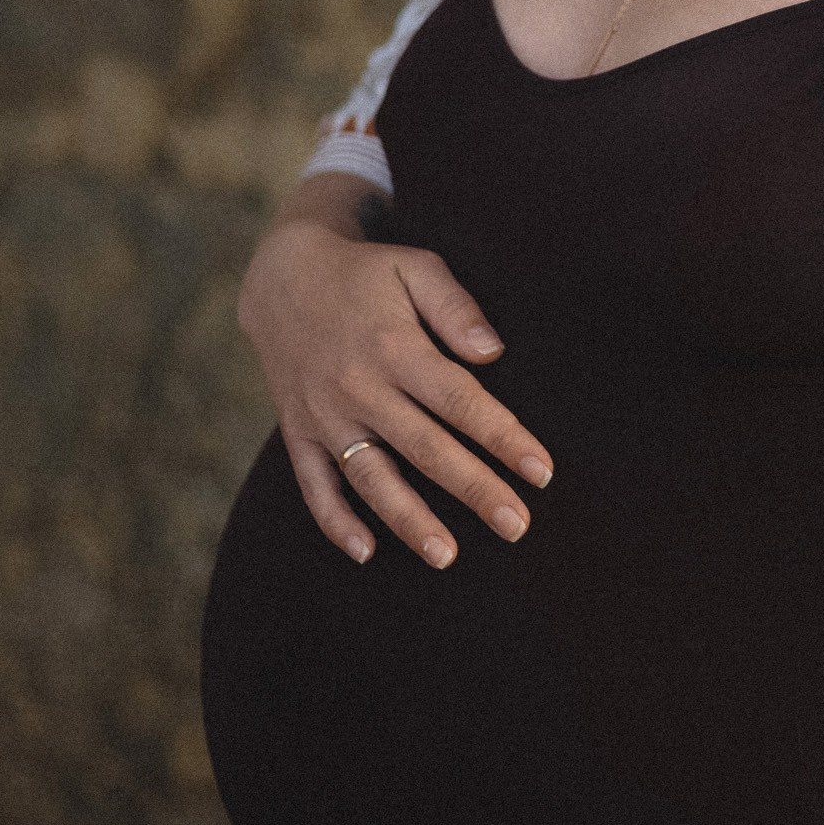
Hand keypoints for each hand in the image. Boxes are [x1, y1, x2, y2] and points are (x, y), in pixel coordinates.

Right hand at [237, 207, 553, 567]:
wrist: (282, 276)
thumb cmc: (366, 274)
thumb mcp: (414, 268)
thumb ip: (455, 307)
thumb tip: (492, 352)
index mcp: (395, 348)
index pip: (460, 401)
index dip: (502, 438)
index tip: (541, 472)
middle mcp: (359, 388)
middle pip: (425, 448)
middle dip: (474, 490)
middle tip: (516, 526)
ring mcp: (325, 415)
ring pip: (370, 477)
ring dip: (408, 519)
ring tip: (446, 556)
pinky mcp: (299, 431)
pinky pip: (314, 484)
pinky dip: (335, 520)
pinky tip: (366, 551)